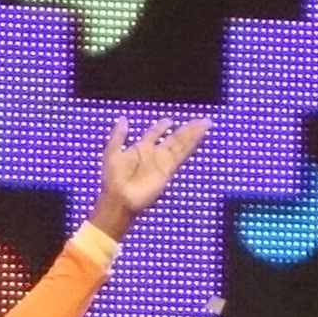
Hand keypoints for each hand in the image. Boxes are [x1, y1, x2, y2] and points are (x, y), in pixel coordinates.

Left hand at [86, 117, 208, 237]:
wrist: (120, 197)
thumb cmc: (113, 178)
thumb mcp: (112, 152)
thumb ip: (118, 135)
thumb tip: (123, 118)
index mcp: (141, 148)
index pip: (155, 134)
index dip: (162, 126)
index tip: (170, 120)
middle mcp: (155, 155)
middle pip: (174, 138)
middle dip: (187, 129)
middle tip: (201, 120)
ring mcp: (163, 163)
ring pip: (181, 145)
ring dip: (193, 134)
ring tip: (205, 124)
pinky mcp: (168, 170)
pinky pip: (181, 156)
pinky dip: (191, 146)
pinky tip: (199, 138)